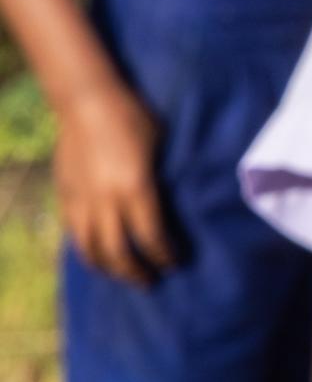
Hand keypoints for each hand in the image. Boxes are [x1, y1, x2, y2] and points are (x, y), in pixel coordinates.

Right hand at [53, 81, 172, 284]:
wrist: (87, 101)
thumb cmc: (134, 117)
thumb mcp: (160, 147)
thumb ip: (162, 181)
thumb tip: (173, 205)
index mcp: (134, 188)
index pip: (151, 236)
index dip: (164, 254)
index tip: (177, 262)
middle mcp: (105, 201)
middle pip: (119, 252)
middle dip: (137, 271)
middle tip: (152, 280)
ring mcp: (80, 201)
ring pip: (90, 250)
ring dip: (108, 268)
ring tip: (124, 275)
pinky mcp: (64, 196)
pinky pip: (74, 234)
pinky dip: (87, 250)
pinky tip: (99, 254)